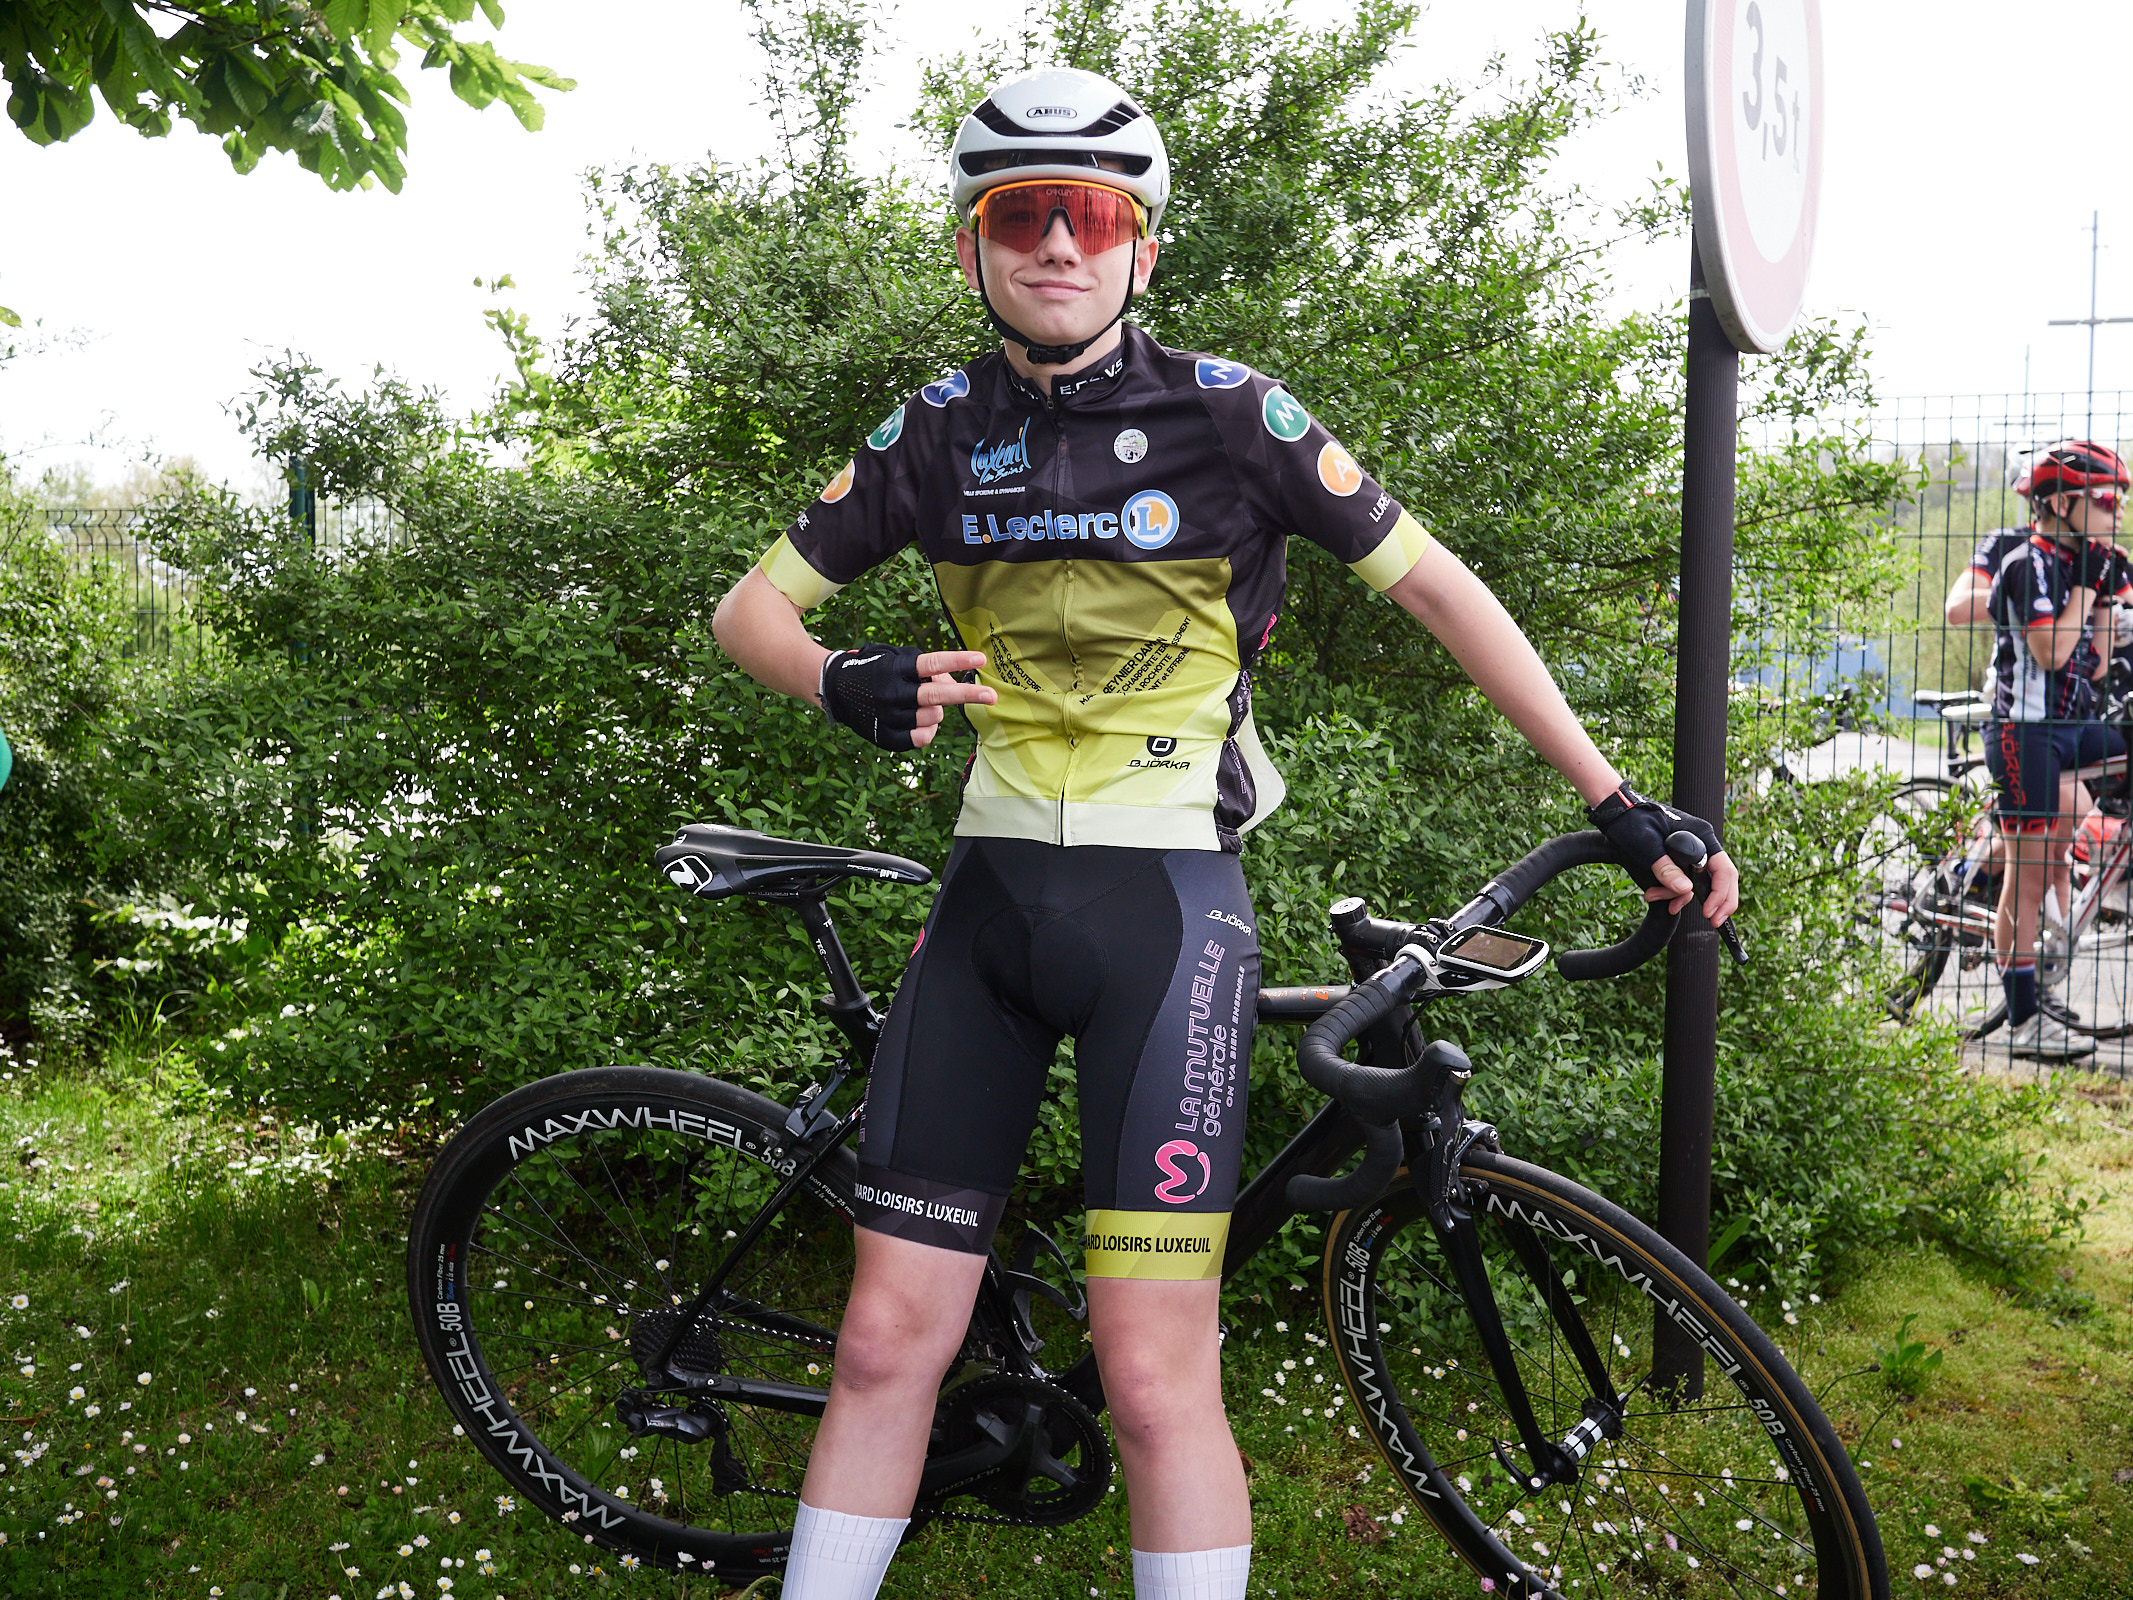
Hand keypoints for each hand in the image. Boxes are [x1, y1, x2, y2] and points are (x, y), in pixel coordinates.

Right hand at [819, 644, 994, 750]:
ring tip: (922, 704)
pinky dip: (928, 730)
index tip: (980, 660)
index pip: (931, 664)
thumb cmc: (876, 669)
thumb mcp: (896, 658)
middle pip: (937, 696)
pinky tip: (920, 721)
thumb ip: (926, 668)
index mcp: (895, 669)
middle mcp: (892, 693)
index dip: (958, 661)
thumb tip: (952, 681)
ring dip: (937, 711)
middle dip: (968, 695)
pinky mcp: (886, 736)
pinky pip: (922, 738)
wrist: (836, 689)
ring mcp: (889, 716)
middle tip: (992, 696)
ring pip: (933, 718)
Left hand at [1587, 785, 1738, 926]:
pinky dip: (1671, 892)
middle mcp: (1700, 844)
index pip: (1723, 870)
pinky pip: (1683, 881)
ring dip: (1679, 896)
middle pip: (1720, 878)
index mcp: (1701, 835)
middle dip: (1715, 901)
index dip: (1721, 894)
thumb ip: (1666, 868)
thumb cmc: (1631, 821)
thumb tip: (1685, 890)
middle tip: (1711, 921)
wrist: (1614, 813)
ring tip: (1654, 897)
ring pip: (1698, 883)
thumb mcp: (1646, 846)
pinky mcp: (1677, 860)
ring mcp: (1690, 852)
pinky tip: (1654, 895)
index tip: (1708, 912)